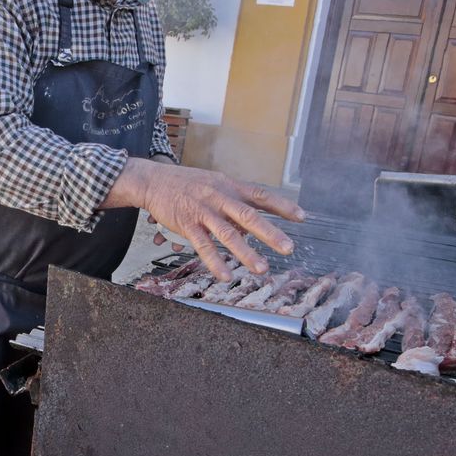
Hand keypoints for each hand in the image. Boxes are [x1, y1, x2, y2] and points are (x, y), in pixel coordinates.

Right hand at [106, 158, 304, 280]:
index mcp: (230, 187)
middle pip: (249, 216)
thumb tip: (254, 226)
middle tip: (288, 248)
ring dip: (246, 252)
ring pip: (228, 233)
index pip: (261, 195)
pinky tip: (226, 275)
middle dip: (271, 233)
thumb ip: (235, 203)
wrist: (153, 180)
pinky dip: (215, 261)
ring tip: (262, 269)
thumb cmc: (187, 184)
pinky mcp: (187, 224)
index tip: (302, 217)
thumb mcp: (215, 185)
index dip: (282, 206)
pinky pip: (204, 245)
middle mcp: (220, 197)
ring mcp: (203, 211)